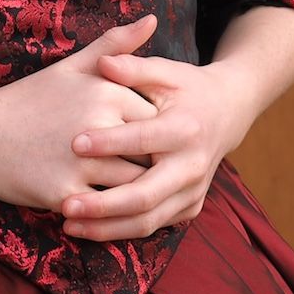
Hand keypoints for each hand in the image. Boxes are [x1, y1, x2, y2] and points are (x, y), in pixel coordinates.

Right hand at [0, 14, 162, 213]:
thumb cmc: (29, 100)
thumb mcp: (71, 67)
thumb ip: (115, 45)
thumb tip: (153, 18)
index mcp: (107, 91)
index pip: (157, 116)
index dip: (158, 131)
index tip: (158, 141)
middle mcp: (99, 124)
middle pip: (151, 151)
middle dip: (155, 163)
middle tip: (159, 173)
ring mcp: (82, 161)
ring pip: (136, 184)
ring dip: (141, 191)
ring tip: (143, 195)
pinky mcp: (67, 193)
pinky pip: (107, 209)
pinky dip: (115, 213)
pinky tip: (115, 211)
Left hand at [55, 47, 259, 241]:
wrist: (228, 113)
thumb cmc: (187, 88)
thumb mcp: (166, 71)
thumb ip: (133, 67)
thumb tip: (103, 63)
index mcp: (185, 129)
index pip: (143, 140)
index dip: (109, 142)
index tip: (73, 144)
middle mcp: (192, 166)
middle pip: (145, 196)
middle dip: (103, 205)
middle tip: (65, 205)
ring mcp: (193, 192)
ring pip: (148, 221)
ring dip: (107, 228)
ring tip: (68, 225)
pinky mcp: (190, 207)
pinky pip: (154, 225)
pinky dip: (121, 230)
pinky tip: (90, 228)